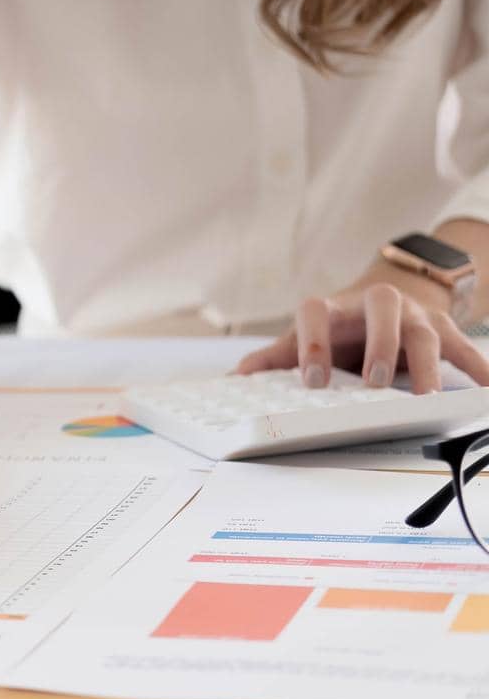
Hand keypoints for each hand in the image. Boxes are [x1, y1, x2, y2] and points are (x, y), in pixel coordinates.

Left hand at [236, 273, 488, 392]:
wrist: (384, 300)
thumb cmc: (339, 328)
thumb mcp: (305, 339)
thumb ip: (273, 359)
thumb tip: (235, 379)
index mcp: (334, 307)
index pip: (317, 310)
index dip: (312, 341)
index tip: (313, 379)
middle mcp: (376, 305)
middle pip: (382, 308)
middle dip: (380, 343)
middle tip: (375, 382)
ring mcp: (415, 316)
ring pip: (425, 331)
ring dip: (426, 363)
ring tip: (428, 398)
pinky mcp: (445, 331)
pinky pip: (468, 349)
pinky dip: (481, 369)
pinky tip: (488, 389)